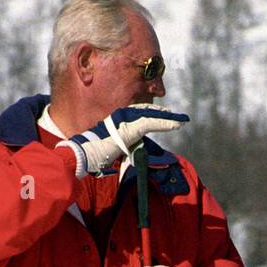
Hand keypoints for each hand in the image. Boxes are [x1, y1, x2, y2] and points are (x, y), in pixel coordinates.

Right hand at [56, 103, 188, 177]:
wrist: (85, 155)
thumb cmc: (95, 155)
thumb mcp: (112, 150)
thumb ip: (123, 148)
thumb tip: (132, 155)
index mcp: (118, 120)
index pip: (139, 113)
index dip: (153, 113)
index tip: (165, 116)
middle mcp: (122, 116)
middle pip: (146, 111)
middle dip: (163, 114)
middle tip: (178, 117)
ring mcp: (125, 120)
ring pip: (151, 116)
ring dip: (167, 119)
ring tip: (180, 121)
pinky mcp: (130, 128)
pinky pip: (150, 124)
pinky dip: (164, 124)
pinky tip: (175, 124)